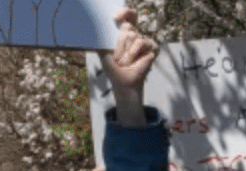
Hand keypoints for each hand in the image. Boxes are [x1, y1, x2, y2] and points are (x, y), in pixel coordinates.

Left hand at [103, 7, 155, 127]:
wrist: (123, 83)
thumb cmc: (114, 69)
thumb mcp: (103, 54)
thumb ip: (101, 41)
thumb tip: (95, 30)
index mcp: (123, 33)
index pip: (127, 15)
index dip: (124, 12)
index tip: (116, 17)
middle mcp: (133, 35)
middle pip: (127, 26)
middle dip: (120, 43)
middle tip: (117, 57)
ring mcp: (142, 41)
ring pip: (133, 36)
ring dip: (125, 52)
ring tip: (124, 62)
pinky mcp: (150, 47)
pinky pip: (141, 42)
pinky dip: (133, 53)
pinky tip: (133, 62)